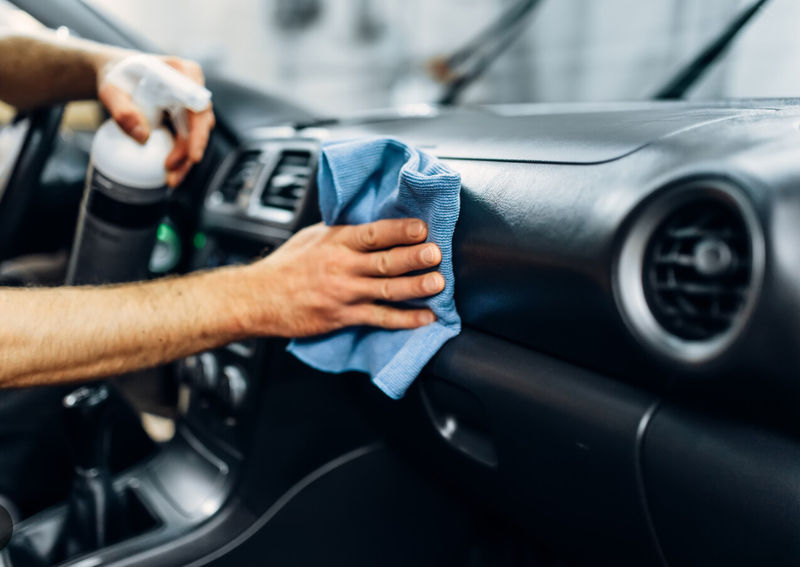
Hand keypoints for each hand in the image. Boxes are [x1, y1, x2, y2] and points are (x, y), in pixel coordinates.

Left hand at [96, 55, 214, 187]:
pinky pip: (188, 138)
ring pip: (197, 134)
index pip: (198, 105)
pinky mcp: (186, 115)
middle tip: (172, 173)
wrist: (117, 73)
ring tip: (170, 178)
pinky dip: (180, 155)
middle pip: (201, 124)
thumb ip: (122, 111)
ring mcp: (192, 102)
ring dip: (185, 158)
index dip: (198, 132)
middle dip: (189, 152)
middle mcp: (193, 86)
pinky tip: (170, 171)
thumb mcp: (110, 91)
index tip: (193, 156)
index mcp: (181, 72)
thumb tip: (142, 137)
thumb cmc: (115, 76)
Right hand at [242, 219, 445, 337]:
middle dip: (413, 257)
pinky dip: (404, 320)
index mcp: (336, 241)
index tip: (422, 227)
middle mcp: (342, 266)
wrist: (258, 298)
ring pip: (386, 290)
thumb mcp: (312, 237)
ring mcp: (344, 293)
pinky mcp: (343, 317)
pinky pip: (379, 318)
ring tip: (439, 284)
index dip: (399, 230)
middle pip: (385, 261)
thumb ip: (343, 232)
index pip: (373, 233)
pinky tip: (424, 318)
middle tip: (436, 254)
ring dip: (415, 287)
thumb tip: (374, 224)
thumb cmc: (286, 266)